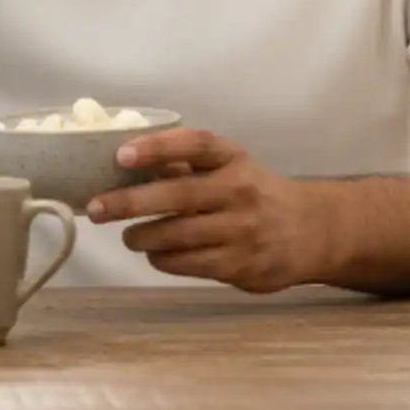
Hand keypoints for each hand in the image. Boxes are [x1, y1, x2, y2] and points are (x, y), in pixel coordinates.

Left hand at [87, 128, 332, 291]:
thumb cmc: (252, 192)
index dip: (156, 147)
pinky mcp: (242, 265)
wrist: (312, 231)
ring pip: (179, 235)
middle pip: (178, 195)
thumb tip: (120, 161)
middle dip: (129, 202)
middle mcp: (239, 191)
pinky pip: (190, 264)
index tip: (121, 155)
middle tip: (96, 208)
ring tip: (127, 236)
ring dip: (142, 237)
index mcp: (232, 159)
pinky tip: (155, 254)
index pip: (195, 145)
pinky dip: (163, 259)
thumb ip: (184, 163)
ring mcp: (242, 231)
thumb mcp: (228, 167)